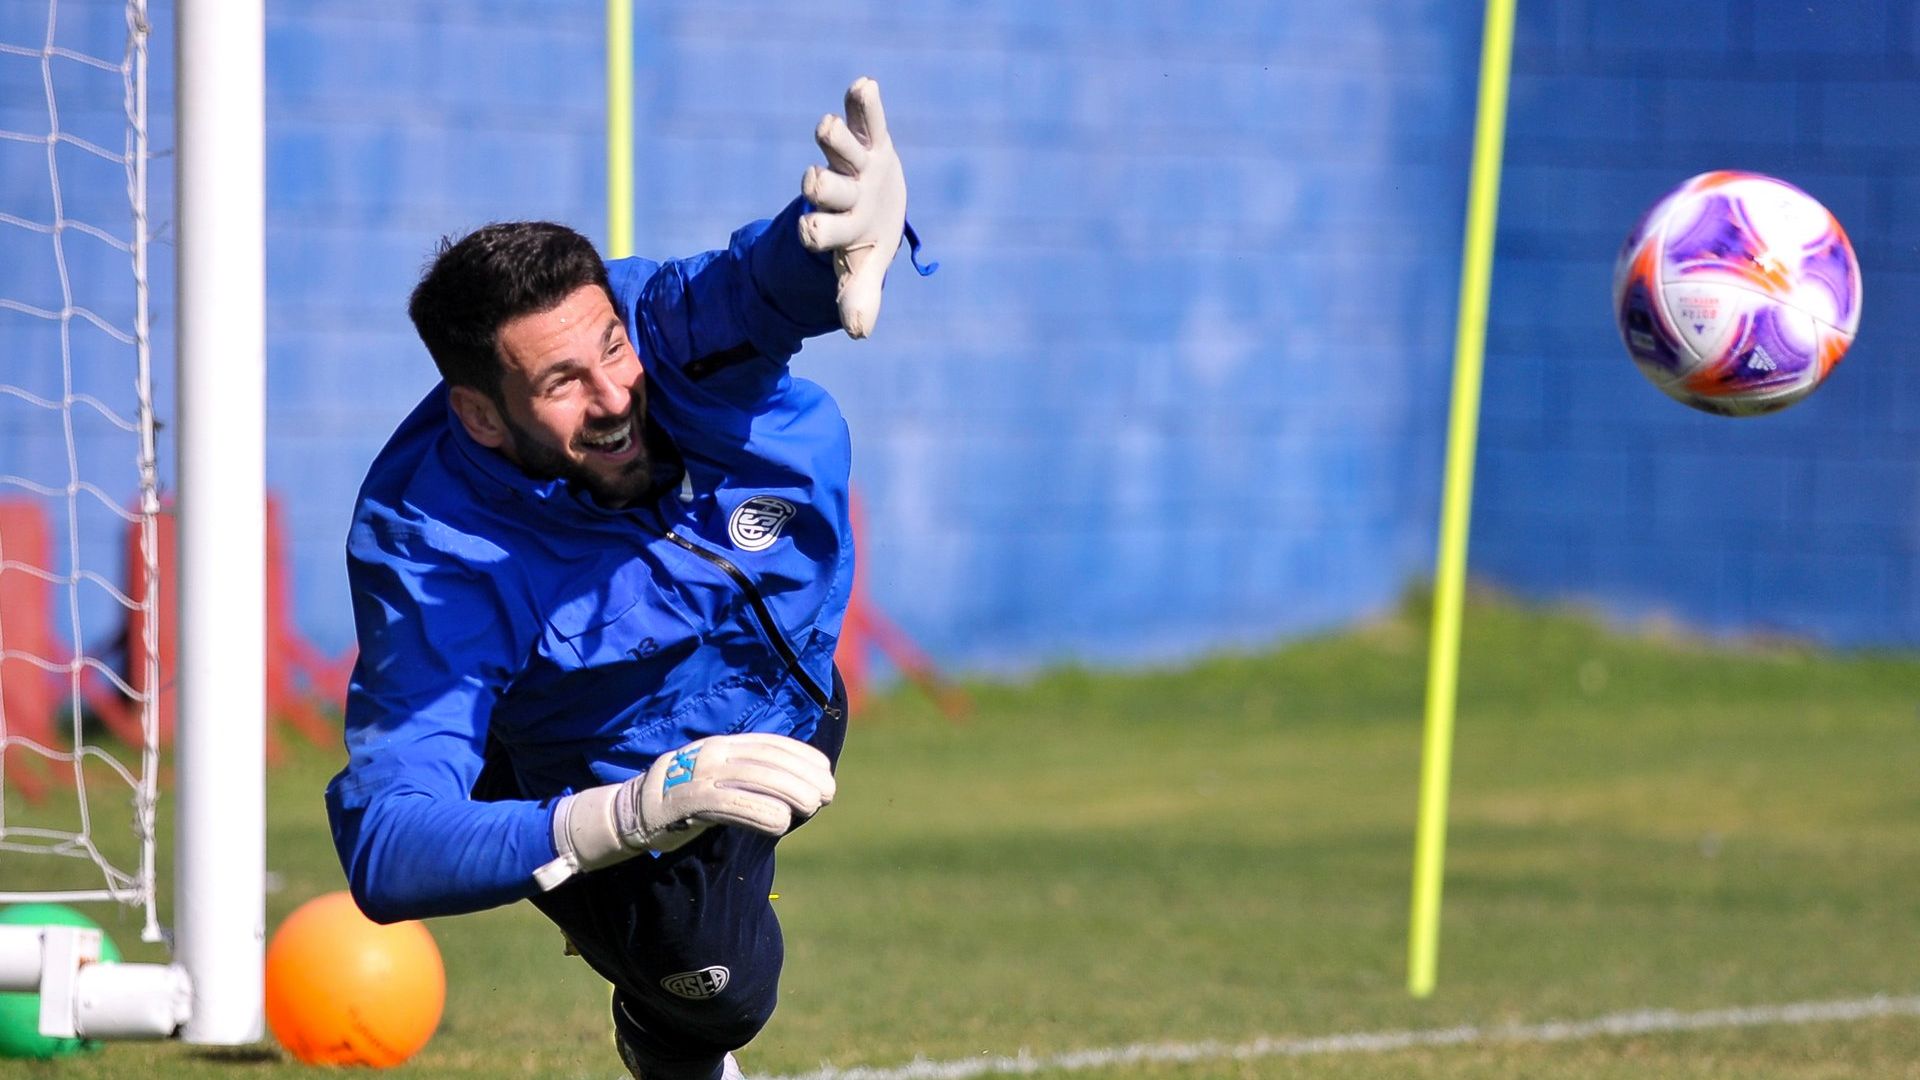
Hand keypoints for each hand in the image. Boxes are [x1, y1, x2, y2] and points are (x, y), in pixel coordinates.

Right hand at [535, 733, 834, 888]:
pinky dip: (760, 812)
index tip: (825, 770)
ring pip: (755, 779)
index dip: (801, 755)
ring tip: (814, 806)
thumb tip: (793, 788)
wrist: (629, 814)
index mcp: (720, 745)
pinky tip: (782, 823)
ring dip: (790, 792)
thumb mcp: (714, 780)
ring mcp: (697, 775)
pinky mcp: (687, 802)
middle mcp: (711, 753)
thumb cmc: (680, 802)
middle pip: (767, 761)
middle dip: (803, 776)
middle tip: (828, 794)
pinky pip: (731, 804)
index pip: (769, 744)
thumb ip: (746, 779)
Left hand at [799, 77, 906, 338]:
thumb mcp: (863, 270)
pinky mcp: (871, 136)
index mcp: (834, 226)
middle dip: (819, 185)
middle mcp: (837, 190)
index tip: (809, 232)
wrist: (871, 205)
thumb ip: (859, 298)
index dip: (814, 231)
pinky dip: (864, 102)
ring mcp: (851, 162)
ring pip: (837, 146)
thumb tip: (857, 333)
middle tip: (813, 183)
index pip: (817, 230)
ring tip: (828, 128)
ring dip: (833, 137)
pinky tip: (863, 86)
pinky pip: (866, 115)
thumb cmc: (863, 242)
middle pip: (822, 186)